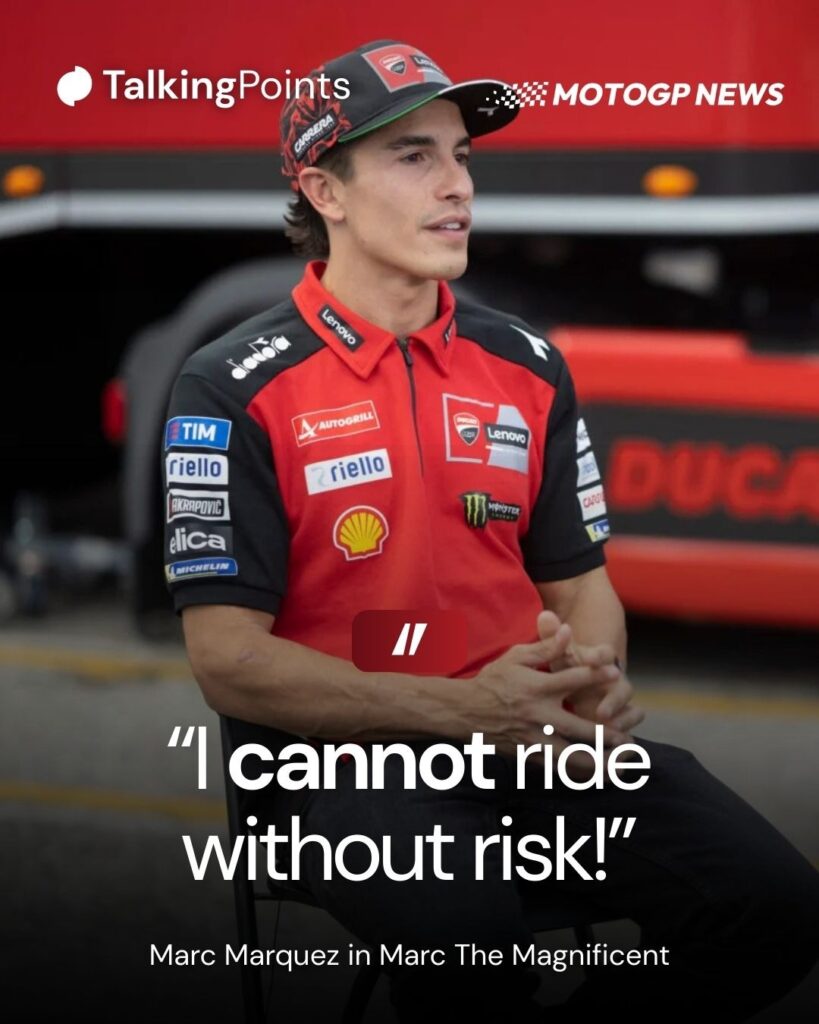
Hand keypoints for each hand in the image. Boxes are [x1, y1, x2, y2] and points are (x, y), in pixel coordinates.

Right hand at [471, 618, 623, 760]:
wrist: (464, 712)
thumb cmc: (493, 681)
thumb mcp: (515, 658)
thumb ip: (545, 648)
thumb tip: (568, 631)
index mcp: (537, 688)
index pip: (572, 680)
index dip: (596, 676)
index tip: (617, 674)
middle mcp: (538, 716)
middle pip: (578, 729)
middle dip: (606, 735)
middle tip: (628, 741)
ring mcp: (533, 739)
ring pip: (569, 758)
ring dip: (596, 765)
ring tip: (618, 769)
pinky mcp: (527, 755)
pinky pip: (556, 769)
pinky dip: (577, 774)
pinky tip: (595, 777)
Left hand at [537, 610, 644, 739]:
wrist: (584, 676)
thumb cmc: (563, 665)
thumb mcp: (556, 653)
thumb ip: (551, 637)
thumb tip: (544, 616)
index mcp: (597, 661)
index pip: (605, 655)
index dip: (601, 657)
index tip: (597, 662)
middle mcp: (612, 682)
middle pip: (623, 688)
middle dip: (614, 701)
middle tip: (600, 713)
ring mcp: (619, 702)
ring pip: (632, 711)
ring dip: (623, 722)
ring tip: (611, 735)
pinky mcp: (621, 719)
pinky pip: (630, 730)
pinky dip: (626, 738)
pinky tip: (617, 752)